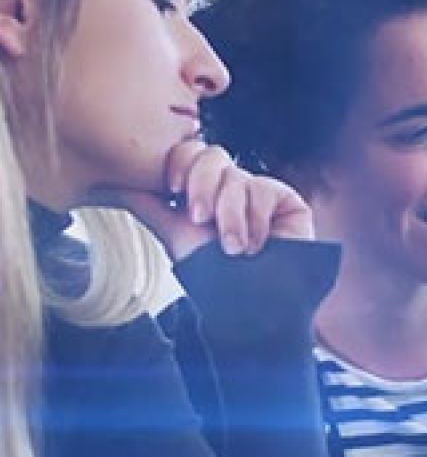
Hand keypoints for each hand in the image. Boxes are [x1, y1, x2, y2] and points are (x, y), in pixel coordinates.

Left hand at [118, 142, 313, 261]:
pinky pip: (264, 190)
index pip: (190, 154)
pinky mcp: (287, 201)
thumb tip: (109, 181)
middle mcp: (231, 187)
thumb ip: (147, 204)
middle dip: (202, 186)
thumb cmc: (215, 276)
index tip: (172, 191)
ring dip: (229, 217)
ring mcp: (260, 193)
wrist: (251, 303)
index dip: (180, 163)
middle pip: (213, 155)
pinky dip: (255, 222)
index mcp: (203, 190)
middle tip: (199, 218)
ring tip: (232, 249)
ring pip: (236, 177)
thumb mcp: (174, 235)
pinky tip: (256, 246)